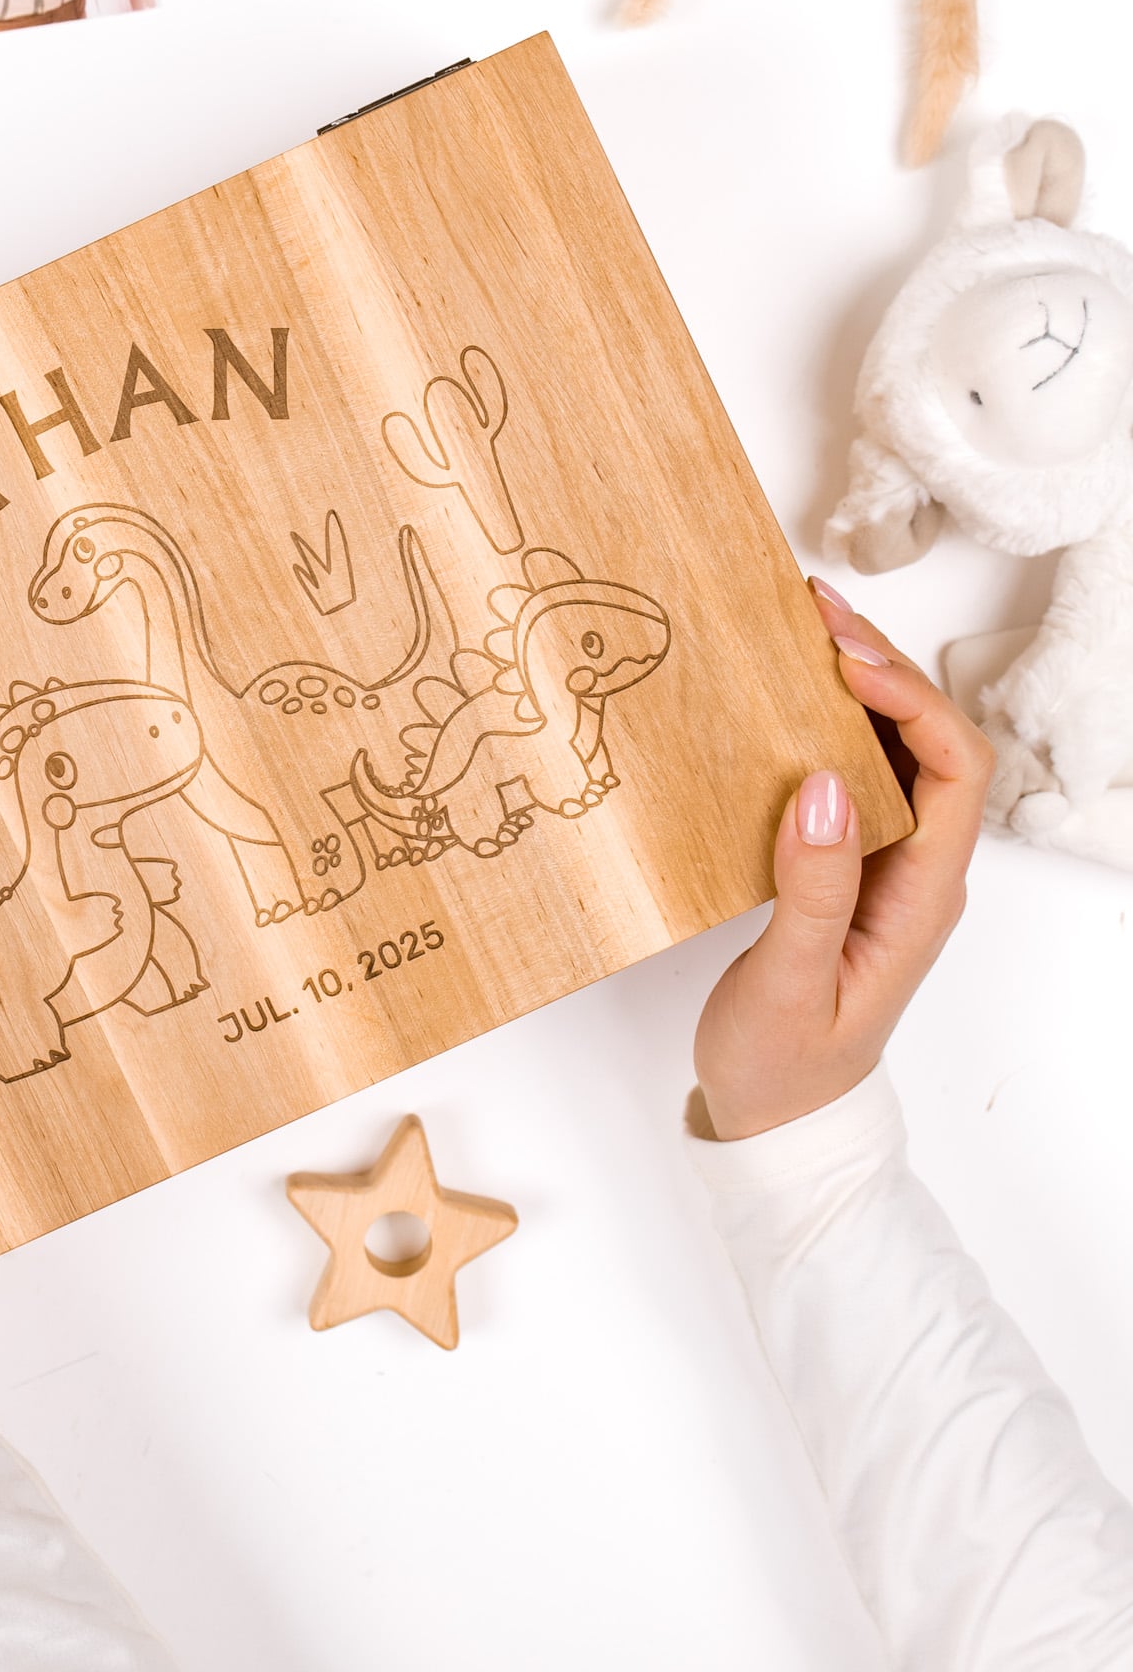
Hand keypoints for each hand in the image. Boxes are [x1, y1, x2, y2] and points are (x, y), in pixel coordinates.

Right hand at [691, 583, 993, 1140]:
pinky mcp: (842, 865)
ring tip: (799, 629)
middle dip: (882, 666)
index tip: (840, 662)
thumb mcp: (790, 985)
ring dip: (857, 684)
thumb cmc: (784, 1066)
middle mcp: (916, 869)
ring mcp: (881, 864)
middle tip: (811, 612)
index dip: (909, 701)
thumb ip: (812, 890)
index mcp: (922, 896)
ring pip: (893, 749)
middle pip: (931, 740)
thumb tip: (826, 786)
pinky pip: (851, 774)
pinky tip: (780, 698)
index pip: (954, 768)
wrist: (778, 1120)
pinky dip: (822, 722)